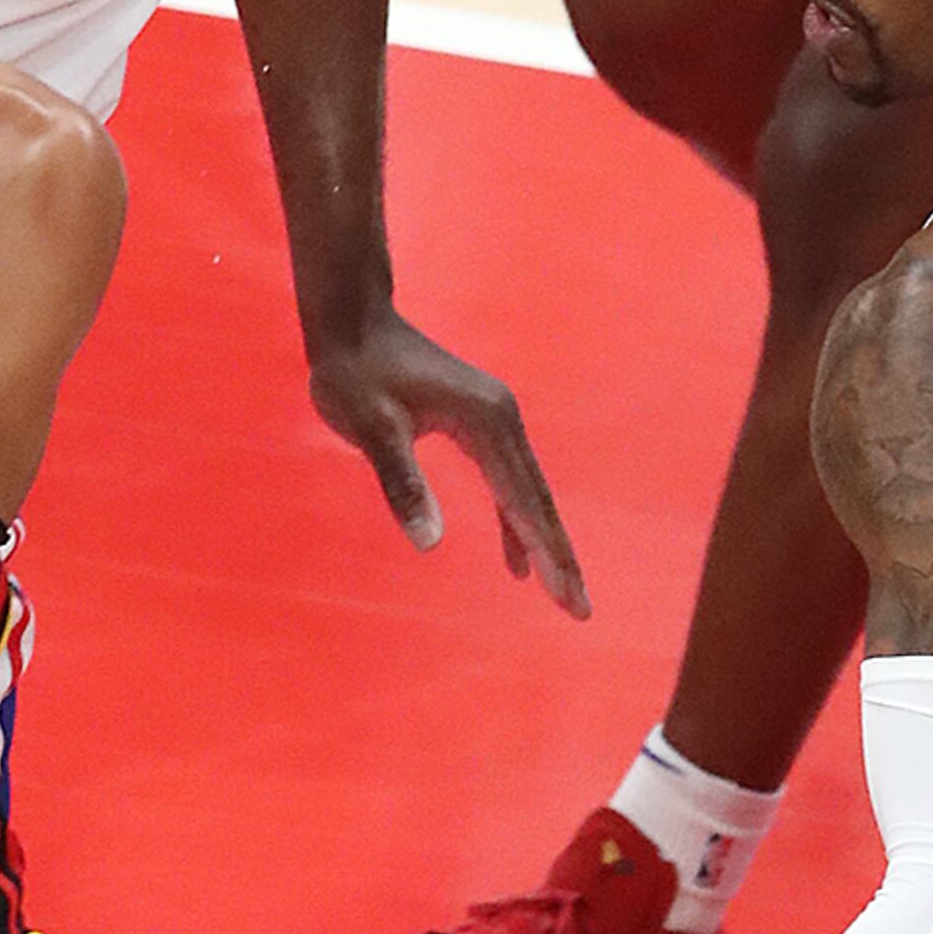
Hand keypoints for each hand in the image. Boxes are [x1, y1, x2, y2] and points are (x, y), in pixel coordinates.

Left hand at [307, 312, 589, 613]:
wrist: (353, 322)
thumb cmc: (356, 373)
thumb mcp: (371, 429)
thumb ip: (402, 482)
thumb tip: (430, 543)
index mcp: (486, 423)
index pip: (523, 503)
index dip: (547, 554)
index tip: (569, 598)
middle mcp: (502, 420)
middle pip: (539, 501)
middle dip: (559, 558)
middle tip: (580, 611)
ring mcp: (495, 420)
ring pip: (527, 494)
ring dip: (543, 543)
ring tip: (561, 594)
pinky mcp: (481, 424)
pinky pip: (508, 482)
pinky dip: (515, 521)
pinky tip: (516, 559)